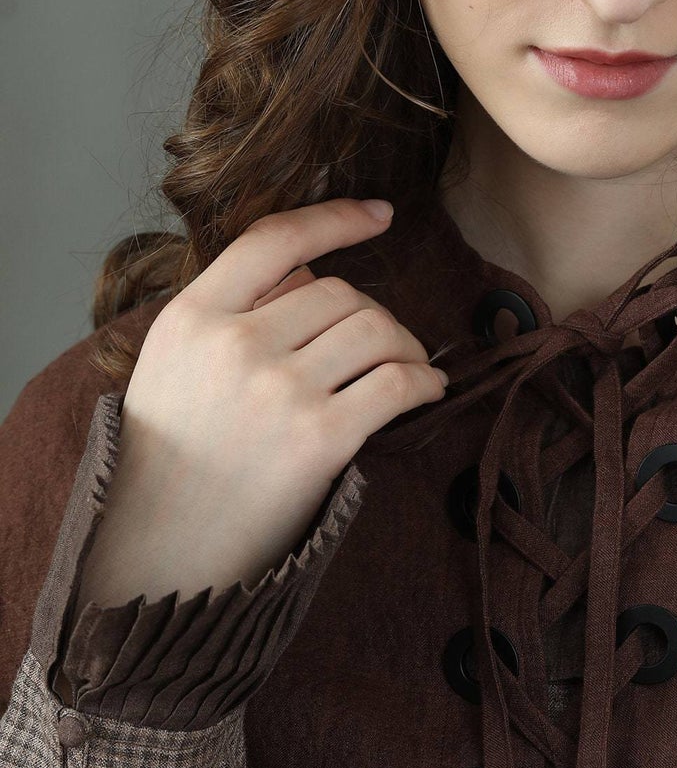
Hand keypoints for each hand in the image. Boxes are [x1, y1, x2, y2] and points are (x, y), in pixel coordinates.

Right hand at [72, 198, 446, 612]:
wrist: (157, 553)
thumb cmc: (169, 462)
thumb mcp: (172, 366)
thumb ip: (231, 313)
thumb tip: (314, 271)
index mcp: (190, 317)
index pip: (273, 239)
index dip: (334, 217)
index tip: (379, 214)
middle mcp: (234, 343)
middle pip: (339, 291)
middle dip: (372, 314)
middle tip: (383, 346)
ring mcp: (278, 390)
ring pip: (376, 329)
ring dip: (405, 346)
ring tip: (407, 369)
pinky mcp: (320, 437)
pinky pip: (398, 383)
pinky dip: (424, 382)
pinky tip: (427, 391)